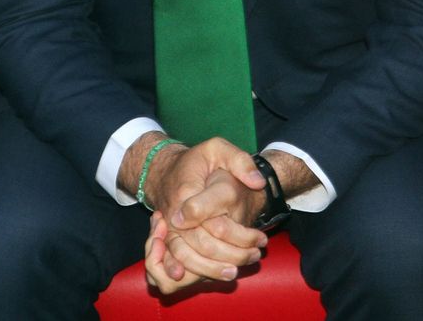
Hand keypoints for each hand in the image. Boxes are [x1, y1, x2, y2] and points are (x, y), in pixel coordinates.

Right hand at [131, 138, 267, 291]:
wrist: (163, 171)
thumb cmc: (195, 162)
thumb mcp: (216, 148)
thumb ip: (239, 160)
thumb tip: (256, 181)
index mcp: (187, 191)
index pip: (208, 218)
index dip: (235, 233)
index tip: (259, 237)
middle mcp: (174, 215)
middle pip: (202, 244)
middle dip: (233, 254)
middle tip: (258, 254)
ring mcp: (170, 230)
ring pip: (190, 259)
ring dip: (217, 269)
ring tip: (242, 268)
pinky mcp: (171, 239)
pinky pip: (181, 262)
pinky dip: (200, 272)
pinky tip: (222, 273)